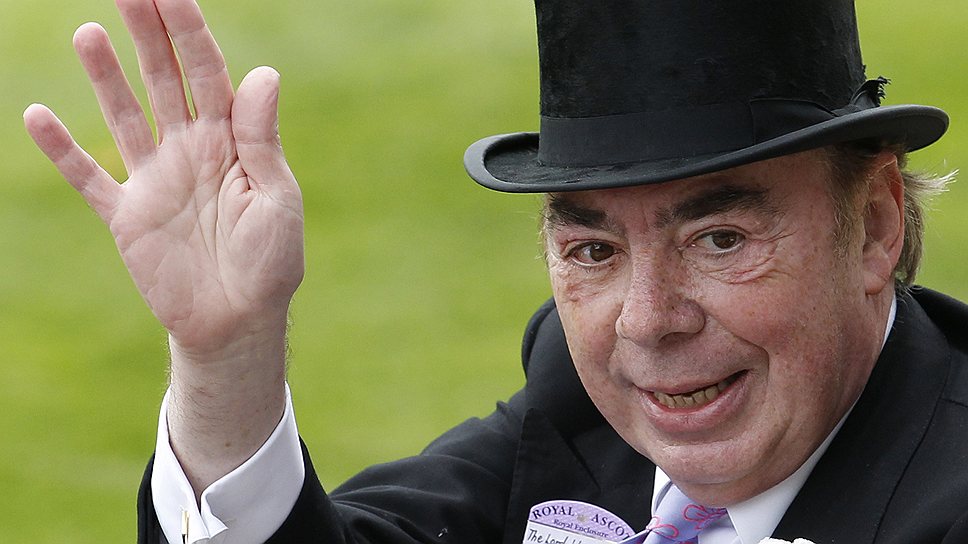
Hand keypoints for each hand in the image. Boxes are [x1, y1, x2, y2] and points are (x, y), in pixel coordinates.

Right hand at [24, 0, 303, 356]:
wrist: (238, 322)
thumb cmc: (269, 262)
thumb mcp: (276, 199)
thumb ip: (260, 140)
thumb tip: (263, 73)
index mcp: (230, 143)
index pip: (208, 73)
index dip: (189, 31)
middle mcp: (189, 151)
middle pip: (163, 79)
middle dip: (146, 33)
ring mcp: (155, 181)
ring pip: (124, 115)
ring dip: (105, 77)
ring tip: (87, 32)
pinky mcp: (127, 217)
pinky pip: (88, 178)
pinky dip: (62, 151)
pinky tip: (37, 116)